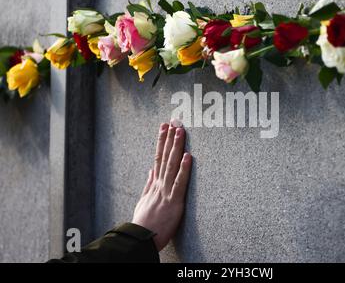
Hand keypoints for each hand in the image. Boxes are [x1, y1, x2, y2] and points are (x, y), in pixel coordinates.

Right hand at [132, 121, 191, 250]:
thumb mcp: (144, 200)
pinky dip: (184, 169)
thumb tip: (150, 170)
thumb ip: (148, 184)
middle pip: (164, 157)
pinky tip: (188, 156)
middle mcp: (159, 184)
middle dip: (169, 138)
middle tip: (173, 121)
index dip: (161, 141)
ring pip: (172, 165)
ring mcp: (166, 191)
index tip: (164, 127)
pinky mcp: (174, 201)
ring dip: (176, 147)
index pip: (157, 157)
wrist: (141, 238)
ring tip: (180, 131)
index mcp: (154, 183)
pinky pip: (180, 183)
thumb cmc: (144, 221)